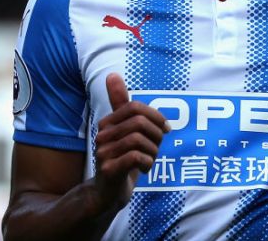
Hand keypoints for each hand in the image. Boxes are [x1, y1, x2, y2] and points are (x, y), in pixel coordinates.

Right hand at [92, 73, 169, 211]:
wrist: (108, 193)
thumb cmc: (122, 158)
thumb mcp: (126, 130)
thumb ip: (122, 105)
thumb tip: (112, 74)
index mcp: (107, 122)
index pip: (136, 107)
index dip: (156, 116)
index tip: (166, 130)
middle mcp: (102, 135)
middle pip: (139, 122)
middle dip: (156, 135)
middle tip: (156, 147)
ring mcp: (103, 153)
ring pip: (139, 140)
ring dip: (152, 152)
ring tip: (150, 159)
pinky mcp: (108, 170)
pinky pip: (135, 157)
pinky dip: (147, 163)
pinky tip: (144, 169)